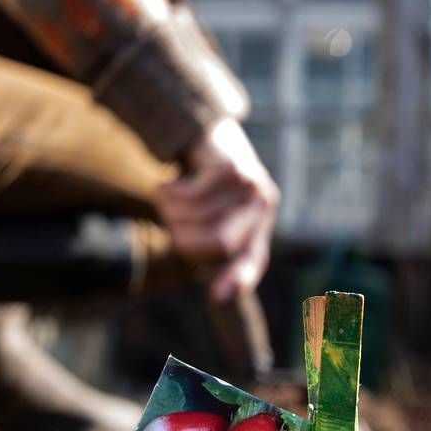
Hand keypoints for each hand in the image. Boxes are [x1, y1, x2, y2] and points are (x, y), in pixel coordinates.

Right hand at [154, 119, 279, 302]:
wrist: (201, 131)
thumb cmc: (199, 186)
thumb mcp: (205, 220)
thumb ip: (210, 252)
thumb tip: (222, 299)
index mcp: (256, 229)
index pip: (253, 261)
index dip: (238, 280)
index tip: (218, 298)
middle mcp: (262, 208)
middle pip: (220, 245)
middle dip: (183, 238)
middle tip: (169, 221)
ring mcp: (252, 186)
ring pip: (200, 218)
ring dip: (170, 210)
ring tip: (167, 197)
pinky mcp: (234, 167)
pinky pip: (193, 196)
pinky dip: (170, 192)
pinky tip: (169, 182)